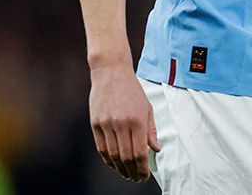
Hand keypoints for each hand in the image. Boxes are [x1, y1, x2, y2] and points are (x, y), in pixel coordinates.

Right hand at [89, 65, 161, 182]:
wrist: (111, 73)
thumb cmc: (133, 91)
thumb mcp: (148, 108)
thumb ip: (151, 130)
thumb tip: (156, 150)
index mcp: (137, 120)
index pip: (139, 152)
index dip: (142, 168)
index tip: (145, 176)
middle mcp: (121, 123)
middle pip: (126, 156)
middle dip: (132, 171)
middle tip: (136, 179)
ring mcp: (106, 124)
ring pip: (112, 155)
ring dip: (120, 168)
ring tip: (126, 175)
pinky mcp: (95, 123)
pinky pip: (101, 147)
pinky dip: (107, 160)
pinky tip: (114, 165)